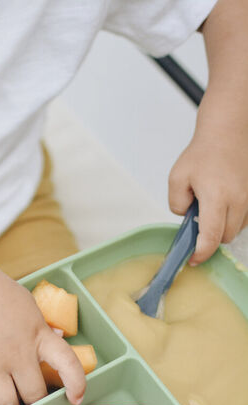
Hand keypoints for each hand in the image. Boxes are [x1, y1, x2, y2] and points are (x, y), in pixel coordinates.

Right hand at [0, 268, 85, 404]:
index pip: (68, 364)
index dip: (77, 385)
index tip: (76, 398)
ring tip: (7, 401)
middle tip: (29, 399)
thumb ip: (44, 328)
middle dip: (34, 403)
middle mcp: (18, 353)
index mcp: (39, 336)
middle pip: (34, 396)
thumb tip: (59, 337)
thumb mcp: (30, 306)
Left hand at [168, 126, 247, 265]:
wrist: (228, 132)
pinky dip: (232, 218)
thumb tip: (187, 218)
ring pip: (236, 229)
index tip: (193, 260)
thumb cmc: (203, 153)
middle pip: (225, 237)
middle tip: (197, 222)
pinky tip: (222, 204)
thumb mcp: (177, 178)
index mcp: (217, 197)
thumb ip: (176, 204)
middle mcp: (238, 200)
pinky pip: (244, 219)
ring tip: (210, 208)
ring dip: (222, 227)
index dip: (201, 253)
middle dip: (210, 237)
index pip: (211, 237)